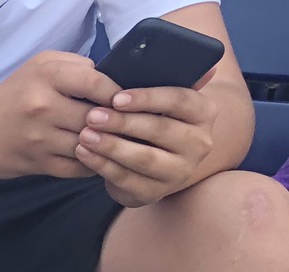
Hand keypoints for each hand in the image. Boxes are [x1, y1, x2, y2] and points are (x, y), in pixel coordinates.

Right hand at [0, 51, 112, 179]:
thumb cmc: (10, 96)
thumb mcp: (38, 66)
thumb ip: (74, 66)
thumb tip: (107, 80)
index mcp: (47, 76)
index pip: (96, 82)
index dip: (117, 94)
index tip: (123, 102)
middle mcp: (42, 105)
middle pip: (96, 117)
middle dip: (114, 123)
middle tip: (124, 127)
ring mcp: (39, 137)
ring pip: (89, 144)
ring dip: (104, 146)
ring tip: (112, 144)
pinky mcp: (35, 162)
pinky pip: (76, 167)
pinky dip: (90, 165)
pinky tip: (94, 159)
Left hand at [75, 83, 218, 206]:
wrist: (155, 163)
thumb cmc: (153, 121)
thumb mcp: (160, 101)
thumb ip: (165, 80)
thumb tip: (193, 61)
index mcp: (205, 112)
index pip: (179, 99)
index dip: (146, 98)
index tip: (116, 97)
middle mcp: (200, 143)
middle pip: (159, 129)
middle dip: (122, 122)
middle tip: (91, 115)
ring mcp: (179, 172)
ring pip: (143, 157)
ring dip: (110, 145)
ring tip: (84, 134)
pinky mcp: (155, 193)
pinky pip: (126, 179)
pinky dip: (102, 165)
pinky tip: (83, 153)